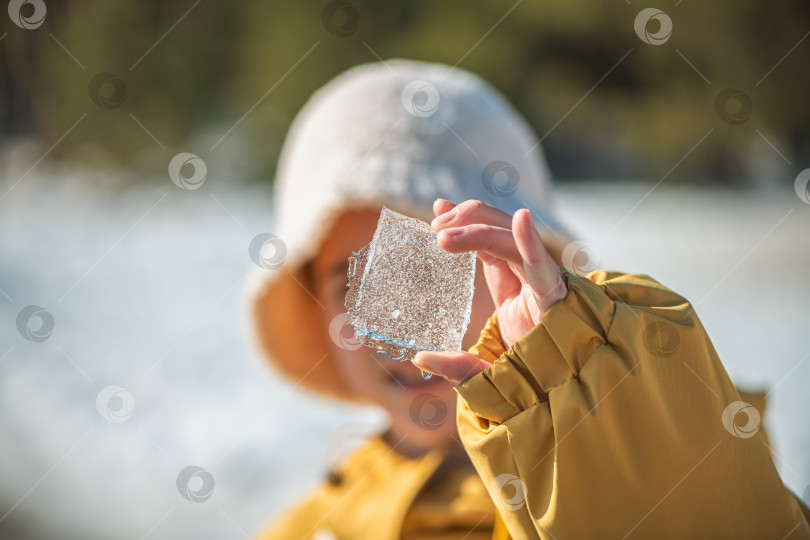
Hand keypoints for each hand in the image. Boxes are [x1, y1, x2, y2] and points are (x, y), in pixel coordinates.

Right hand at [413, 199, 567, 385]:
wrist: (549, 375)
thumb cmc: (530, 378)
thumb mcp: (497, 379)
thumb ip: (463, 370)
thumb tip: (420, 357)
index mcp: (549, 309)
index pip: (542, 269)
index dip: (530, 243)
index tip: (522, 216)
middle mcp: (542, 283)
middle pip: (515, 242)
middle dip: (478, 230)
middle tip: (439, 235)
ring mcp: (528, 273)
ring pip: (504, 232)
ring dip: (472, 220)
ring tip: (437, 220)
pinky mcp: (512, 271)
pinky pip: (492, 242)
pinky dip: (469, 228)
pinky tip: (443, 214)